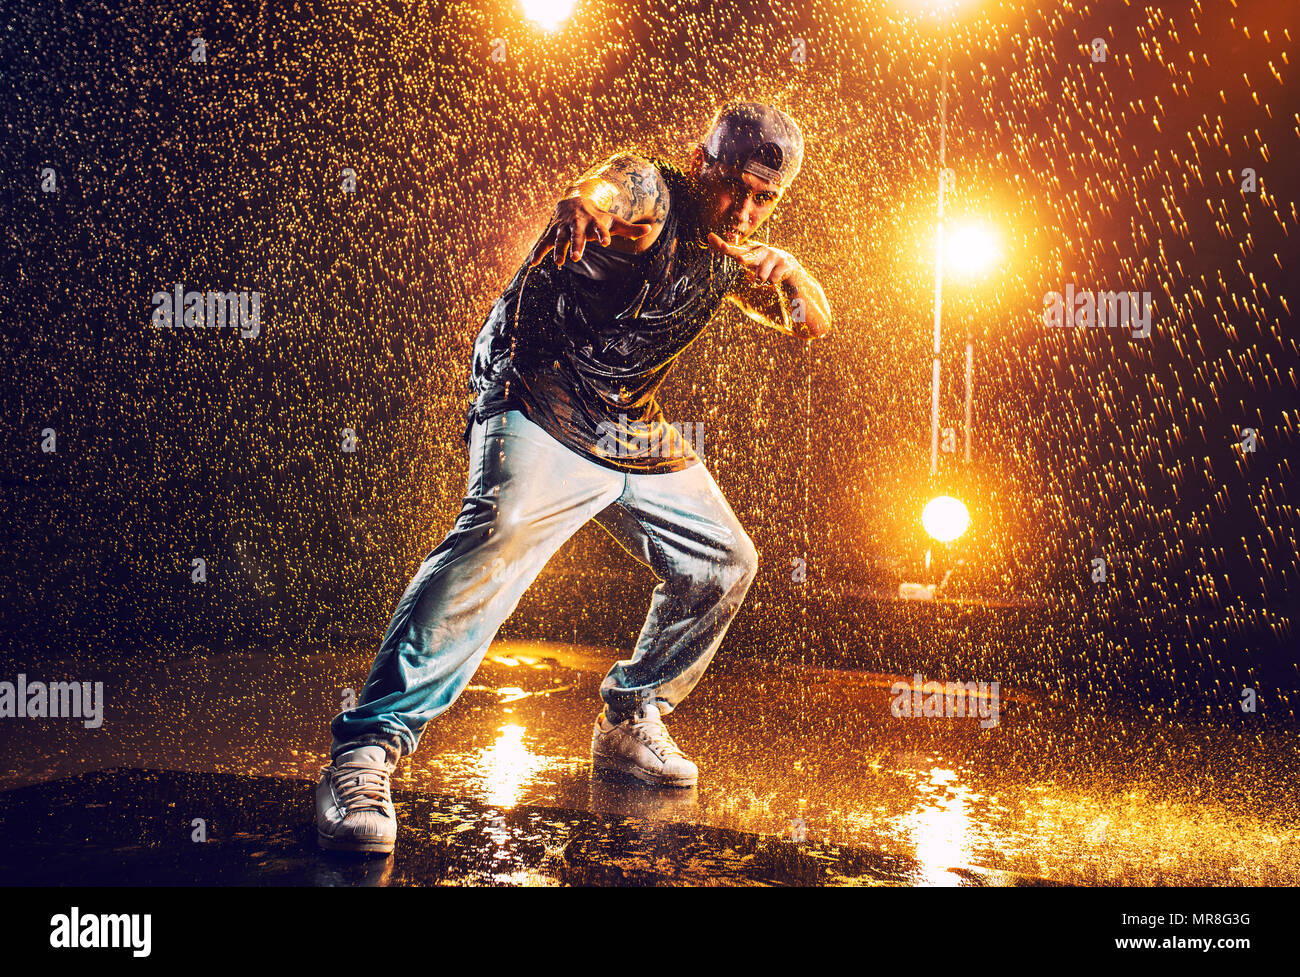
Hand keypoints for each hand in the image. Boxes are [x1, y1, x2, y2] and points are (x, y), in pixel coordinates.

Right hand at [529, 196, 650, 267]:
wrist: (574, 200)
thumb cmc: (597, 215)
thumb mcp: (613, 220)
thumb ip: (630, 228)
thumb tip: (650, 228)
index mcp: (593, 221)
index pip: (600, 227)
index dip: (603, 233)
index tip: (607, 241)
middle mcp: (577, 223)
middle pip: (577, 234)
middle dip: (576, 244)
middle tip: (577, 257)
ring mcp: (563, 228)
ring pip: (560, 239)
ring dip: (558, 250)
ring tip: (559, 263)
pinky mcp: (552, 233)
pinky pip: (543, 243)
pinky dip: (538, 252)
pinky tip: (533, 263)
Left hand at [706, 232, 800, 284]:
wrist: (787, 264)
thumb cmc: (760, 260)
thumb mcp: (745, 254)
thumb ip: (728, 248)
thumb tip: (708, 236)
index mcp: (749, 248)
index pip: (735, 250)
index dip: (727, 248)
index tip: (721, 247)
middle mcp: (761, 250)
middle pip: (750, 258)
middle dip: (745, 259)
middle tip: (740, 260)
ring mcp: (773, 256)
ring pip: (760, 277)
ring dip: (761, 279)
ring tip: (765, 274)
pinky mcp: (784, 263)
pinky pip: (772, 280)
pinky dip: (771, 282)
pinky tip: (775, 275)